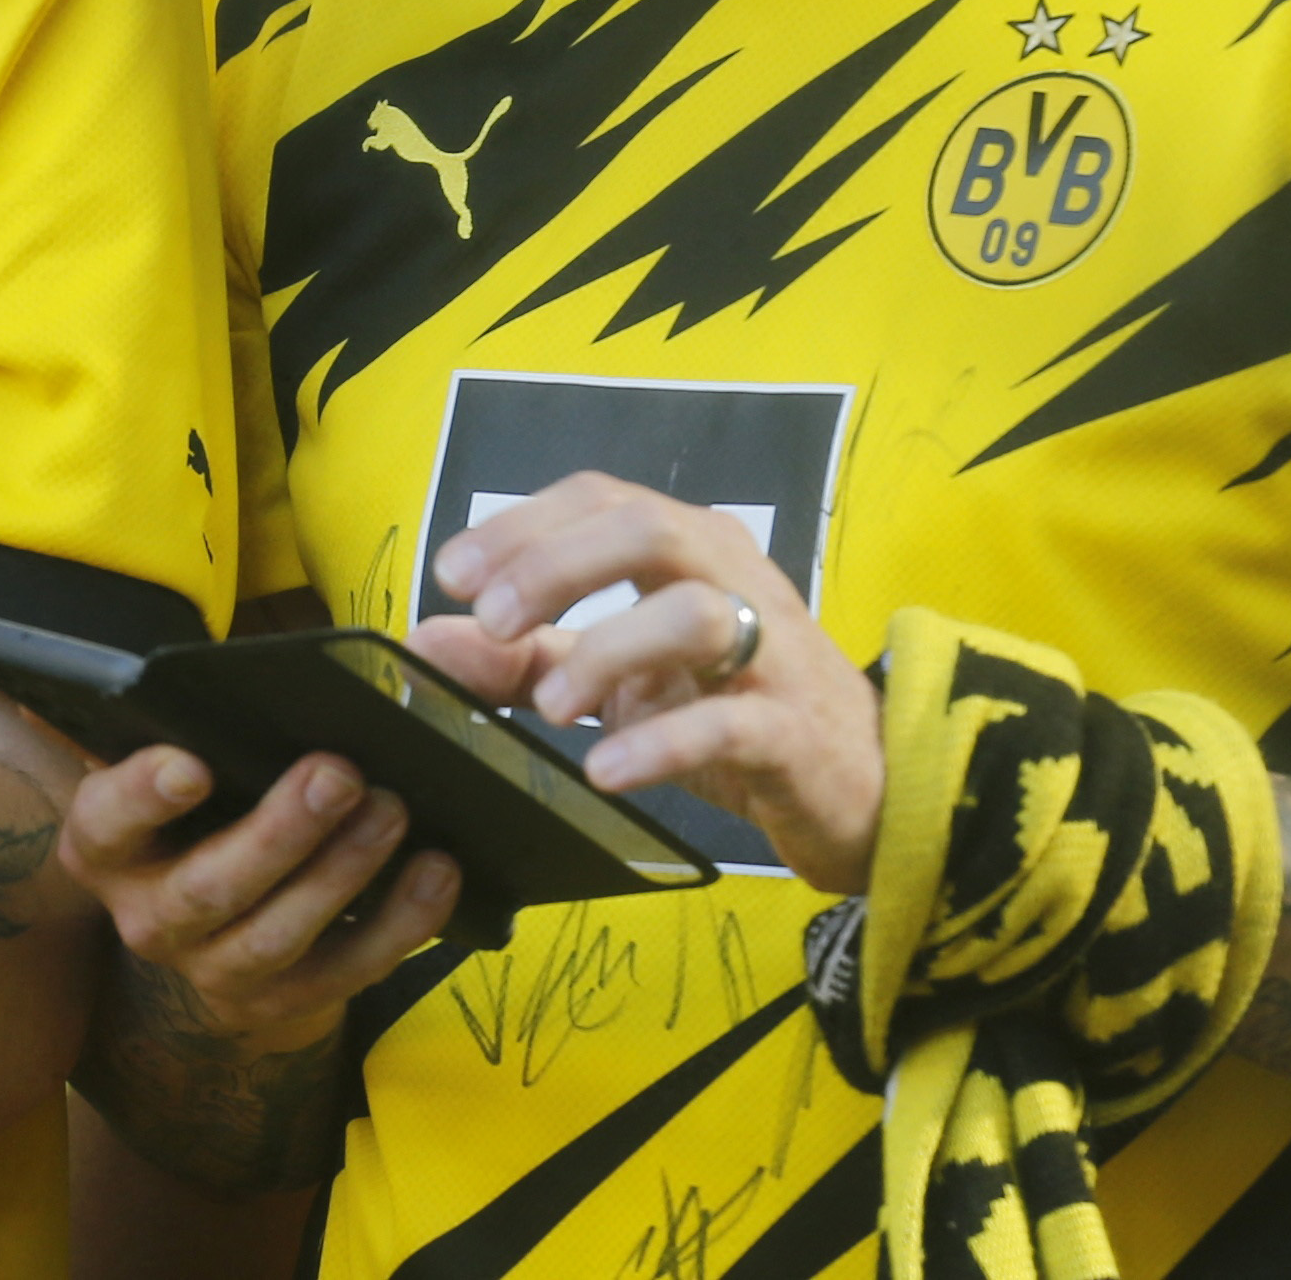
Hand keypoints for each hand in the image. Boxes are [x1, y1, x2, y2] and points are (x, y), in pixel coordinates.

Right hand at [57, 747, 462, 1044]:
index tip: (194, 764)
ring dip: (340, 875)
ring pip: (274, 938)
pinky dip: (396, 926)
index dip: (146, 796)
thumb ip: (216, 731)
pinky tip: (436, 873)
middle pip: (206, 888)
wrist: (213, 910)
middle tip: (339, 773)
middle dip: (279, 833)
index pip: (108, 819)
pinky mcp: (274, 1004)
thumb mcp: (189, 761)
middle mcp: (146, 917)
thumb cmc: (205, 804)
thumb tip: (300, 690)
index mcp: (107, 844)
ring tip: (392, 812)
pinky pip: (340, 976)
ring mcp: (210, 970)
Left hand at [419, 472, 884, 893]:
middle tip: (497, 621)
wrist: (863, 792)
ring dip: (609, 649)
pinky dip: (661, 743)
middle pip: (647, 529)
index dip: (522, 525)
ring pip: (696, 613)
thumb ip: (526, 657)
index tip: (453, 574)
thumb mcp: (621, 680)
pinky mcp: (795, 733)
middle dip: (558, 565)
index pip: (601, 499)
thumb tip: (426, 637)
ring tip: (551, 707)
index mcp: (689, 551)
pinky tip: (606, 768)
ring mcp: (772, 654)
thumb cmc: (735, 713)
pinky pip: (731, 723)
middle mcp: (734, 580)